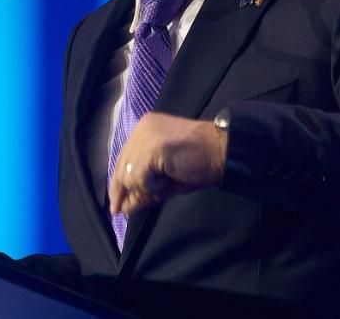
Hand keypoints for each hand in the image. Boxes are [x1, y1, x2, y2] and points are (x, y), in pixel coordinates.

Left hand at [108, 112, 228, 216]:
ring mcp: (146, 135)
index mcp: (145, 129)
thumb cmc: (200, 164)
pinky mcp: (152, 147)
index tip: (116, 204)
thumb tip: (124, 208)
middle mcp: (142, 128)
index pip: (122, 159)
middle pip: (120, 167)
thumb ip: (144, 191)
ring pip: (127, 174)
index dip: (118, 184)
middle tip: (121, 211)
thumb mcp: (166, 180)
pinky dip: (151, 186)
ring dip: (144, 187)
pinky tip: (168, 178)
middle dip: (122, 191)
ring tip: (166, 181)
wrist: (222, 152)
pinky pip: (138, 177)